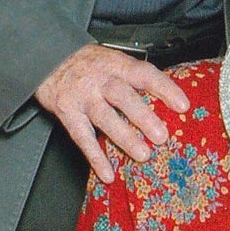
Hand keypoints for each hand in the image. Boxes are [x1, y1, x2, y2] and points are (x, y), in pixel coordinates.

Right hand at [35, 43, 190, 182]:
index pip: (144, 74)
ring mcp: (82, 97)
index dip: (164, 88)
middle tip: (161, 136)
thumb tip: (166, 100)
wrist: (47, 58)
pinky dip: (95, 157)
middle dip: (143, 117)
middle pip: (123, 97)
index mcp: (116, 65)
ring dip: (124, 138)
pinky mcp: (67, 112)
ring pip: (105, 118)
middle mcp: (100, 80)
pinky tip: (108, 173)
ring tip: (142, 155)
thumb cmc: (87, 63)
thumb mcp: (112, 60)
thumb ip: (133, 78)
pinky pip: (82, 137)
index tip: (182, 106)